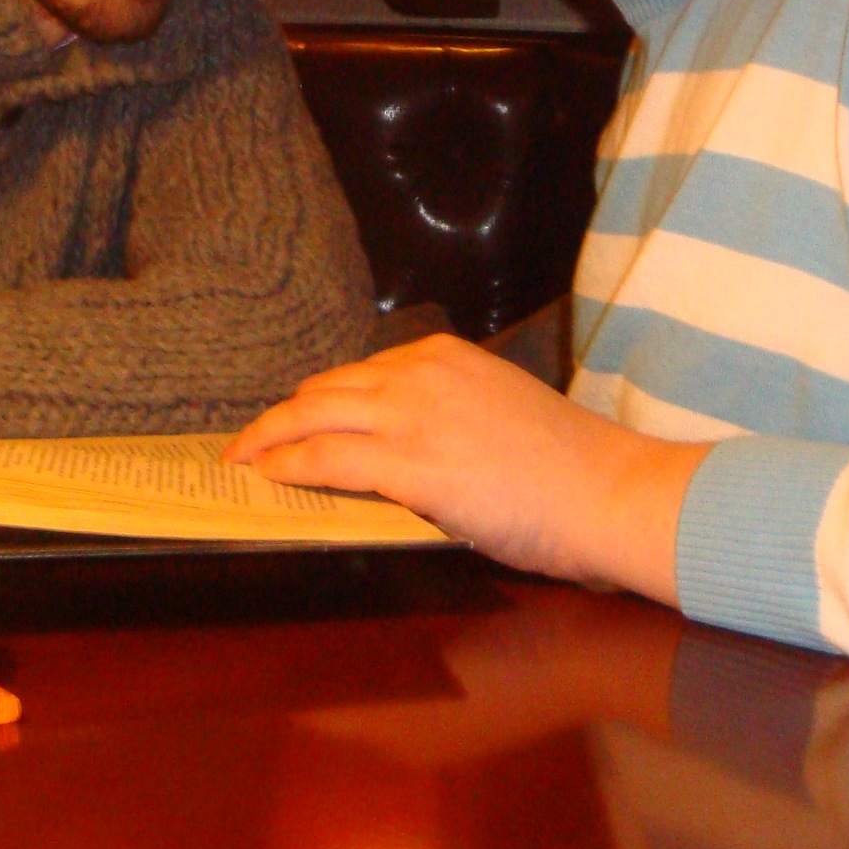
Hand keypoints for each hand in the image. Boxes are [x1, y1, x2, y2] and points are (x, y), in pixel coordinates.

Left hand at [225, 335, 710, 602]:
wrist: (607, 491)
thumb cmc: (569, 468)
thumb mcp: (498, 413)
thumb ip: (446, 417)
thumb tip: (405, 449)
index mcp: (445, 357)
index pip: (359, 374)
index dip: (318, 400)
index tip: (293, 418)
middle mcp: (421, 373)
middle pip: (324, 389)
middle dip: (280, 417)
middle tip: (248, 441)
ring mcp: (412, 415)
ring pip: (312, 417)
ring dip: (267, 439)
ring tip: (240, 460)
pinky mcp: (410, 464)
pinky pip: (326, 459)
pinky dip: (287, 466)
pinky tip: (267, 478)